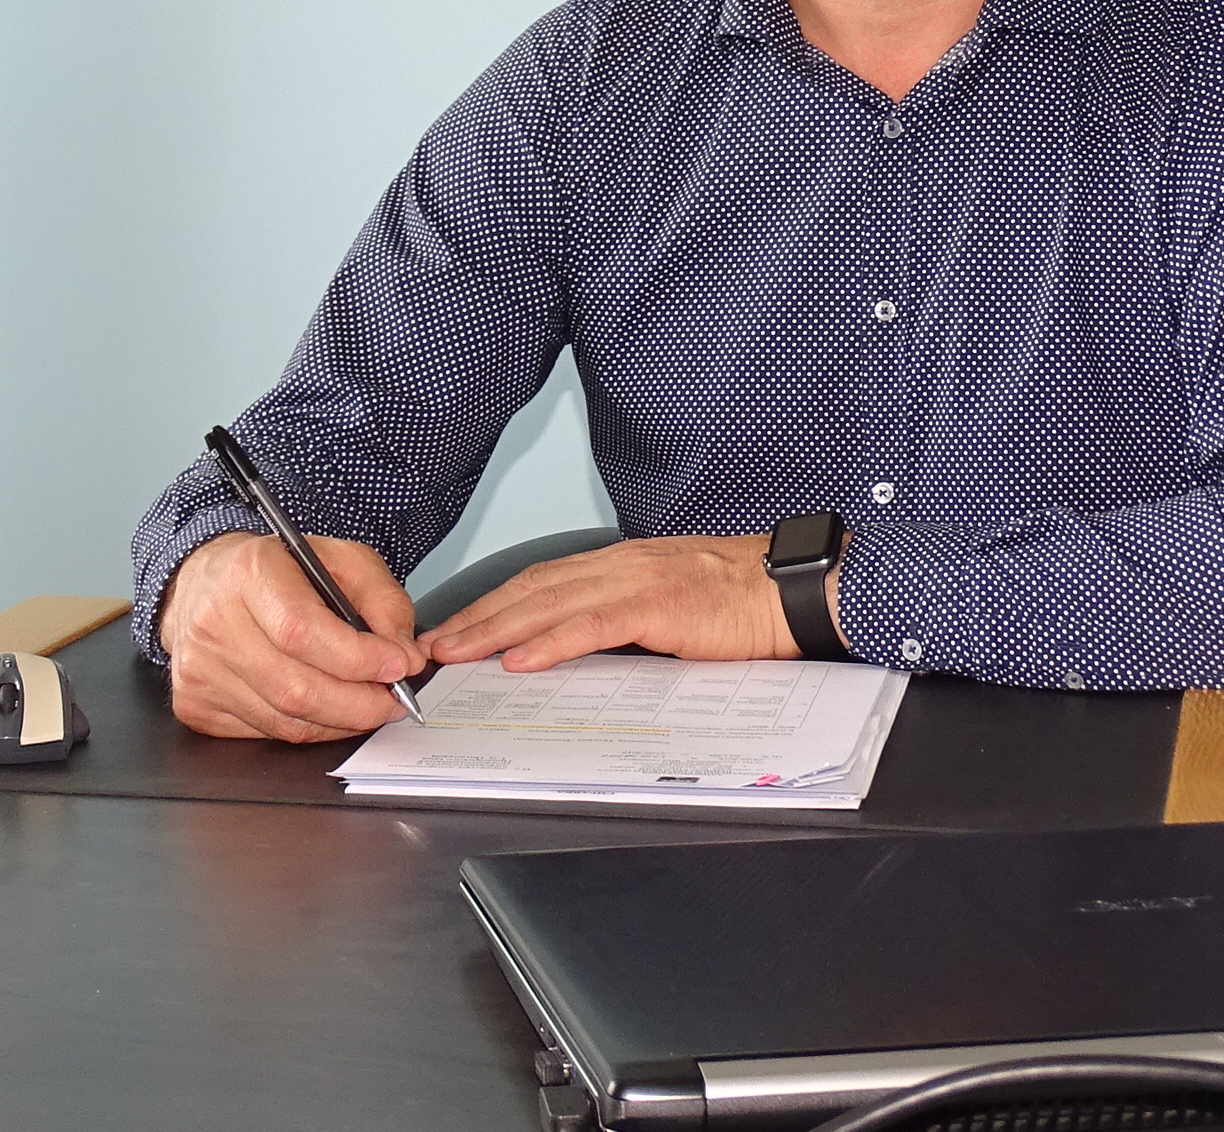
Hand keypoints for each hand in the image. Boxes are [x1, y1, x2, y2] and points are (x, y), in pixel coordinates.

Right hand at [156, 530, 422, 742]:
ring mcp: (199, 669)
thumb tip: (405, 655)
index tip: (397, 666)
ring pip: (284, 720)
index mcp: (248, 573)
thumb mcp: (341, 560)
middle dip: (359, 703)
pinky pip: (266, 733)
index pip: (302, 630)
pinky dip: (308, 728)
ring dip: (339, 721)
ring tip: (367, 704)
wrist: (206, 583)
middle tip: (393, 700)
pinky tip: (327, 710)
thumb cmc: (278, 570)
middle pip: (295, 688)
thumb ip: (383, 600)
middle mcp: (214, 623)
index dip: (357, 658)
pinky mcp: (195, 704)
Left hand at [421, 532, 823, 673]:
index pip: (541, 581)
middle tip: (432, 645)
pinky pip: (592, 626)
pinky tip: (519, 660)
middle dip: (476, 618)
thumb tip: (582, 655)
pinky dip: (550, 642)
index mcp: (622, 563)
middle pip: (530, 588)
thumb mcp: (671, 607)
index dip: (492, 605)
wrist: (792, 590)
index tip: (455, 629)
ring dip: (494, 630)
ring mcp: (636, 581)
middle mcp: (619, 564)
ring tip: (455, 653)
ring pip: (548, 603)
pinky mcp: (657, 606)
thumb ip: (626, 621)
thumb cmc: (741, 603)